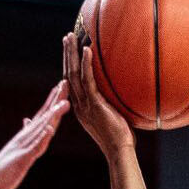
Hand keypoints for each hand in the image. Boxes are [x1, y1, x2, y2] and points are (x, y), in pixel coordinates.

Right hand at [0, 83, 68, 188]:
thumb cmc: (5, 167)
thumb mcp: (18, 147)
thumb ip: (25, 134)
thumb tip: (27, 120)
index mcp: (26, 135)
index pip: (42, 114)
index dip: (52, 100)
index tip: (61, 86)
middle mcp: (25, 137)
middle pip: (44, 115)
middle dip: (55, 100)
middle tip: (65, 83)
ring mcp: (24, 146)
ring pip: (41, 127)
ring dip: (53, 115)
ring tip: (64, 103)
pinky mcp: (23, 158)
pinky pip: (35, 146)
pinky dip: (43, 137)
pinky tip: (50, 128)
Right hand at [63, 31, 135, 155]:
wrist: (119, 151)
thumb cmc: (120, 137)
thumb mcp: (112, 115)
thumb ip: (111, 103)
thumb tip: (122, 90)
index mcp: (80, 107)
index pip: (71, 82)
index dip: (68, 65)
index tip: (69, 50)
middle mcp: (78, 105)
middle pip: (67, 74)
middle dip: (66, 55)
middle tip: (66, 37)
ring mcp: (84, 105)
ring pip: (73, 75)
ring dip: (71, 54)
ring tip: (70, 37)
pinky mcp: (94, 105)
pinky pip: (88, 81)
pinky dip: (86, 64)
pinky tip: (87, 50)